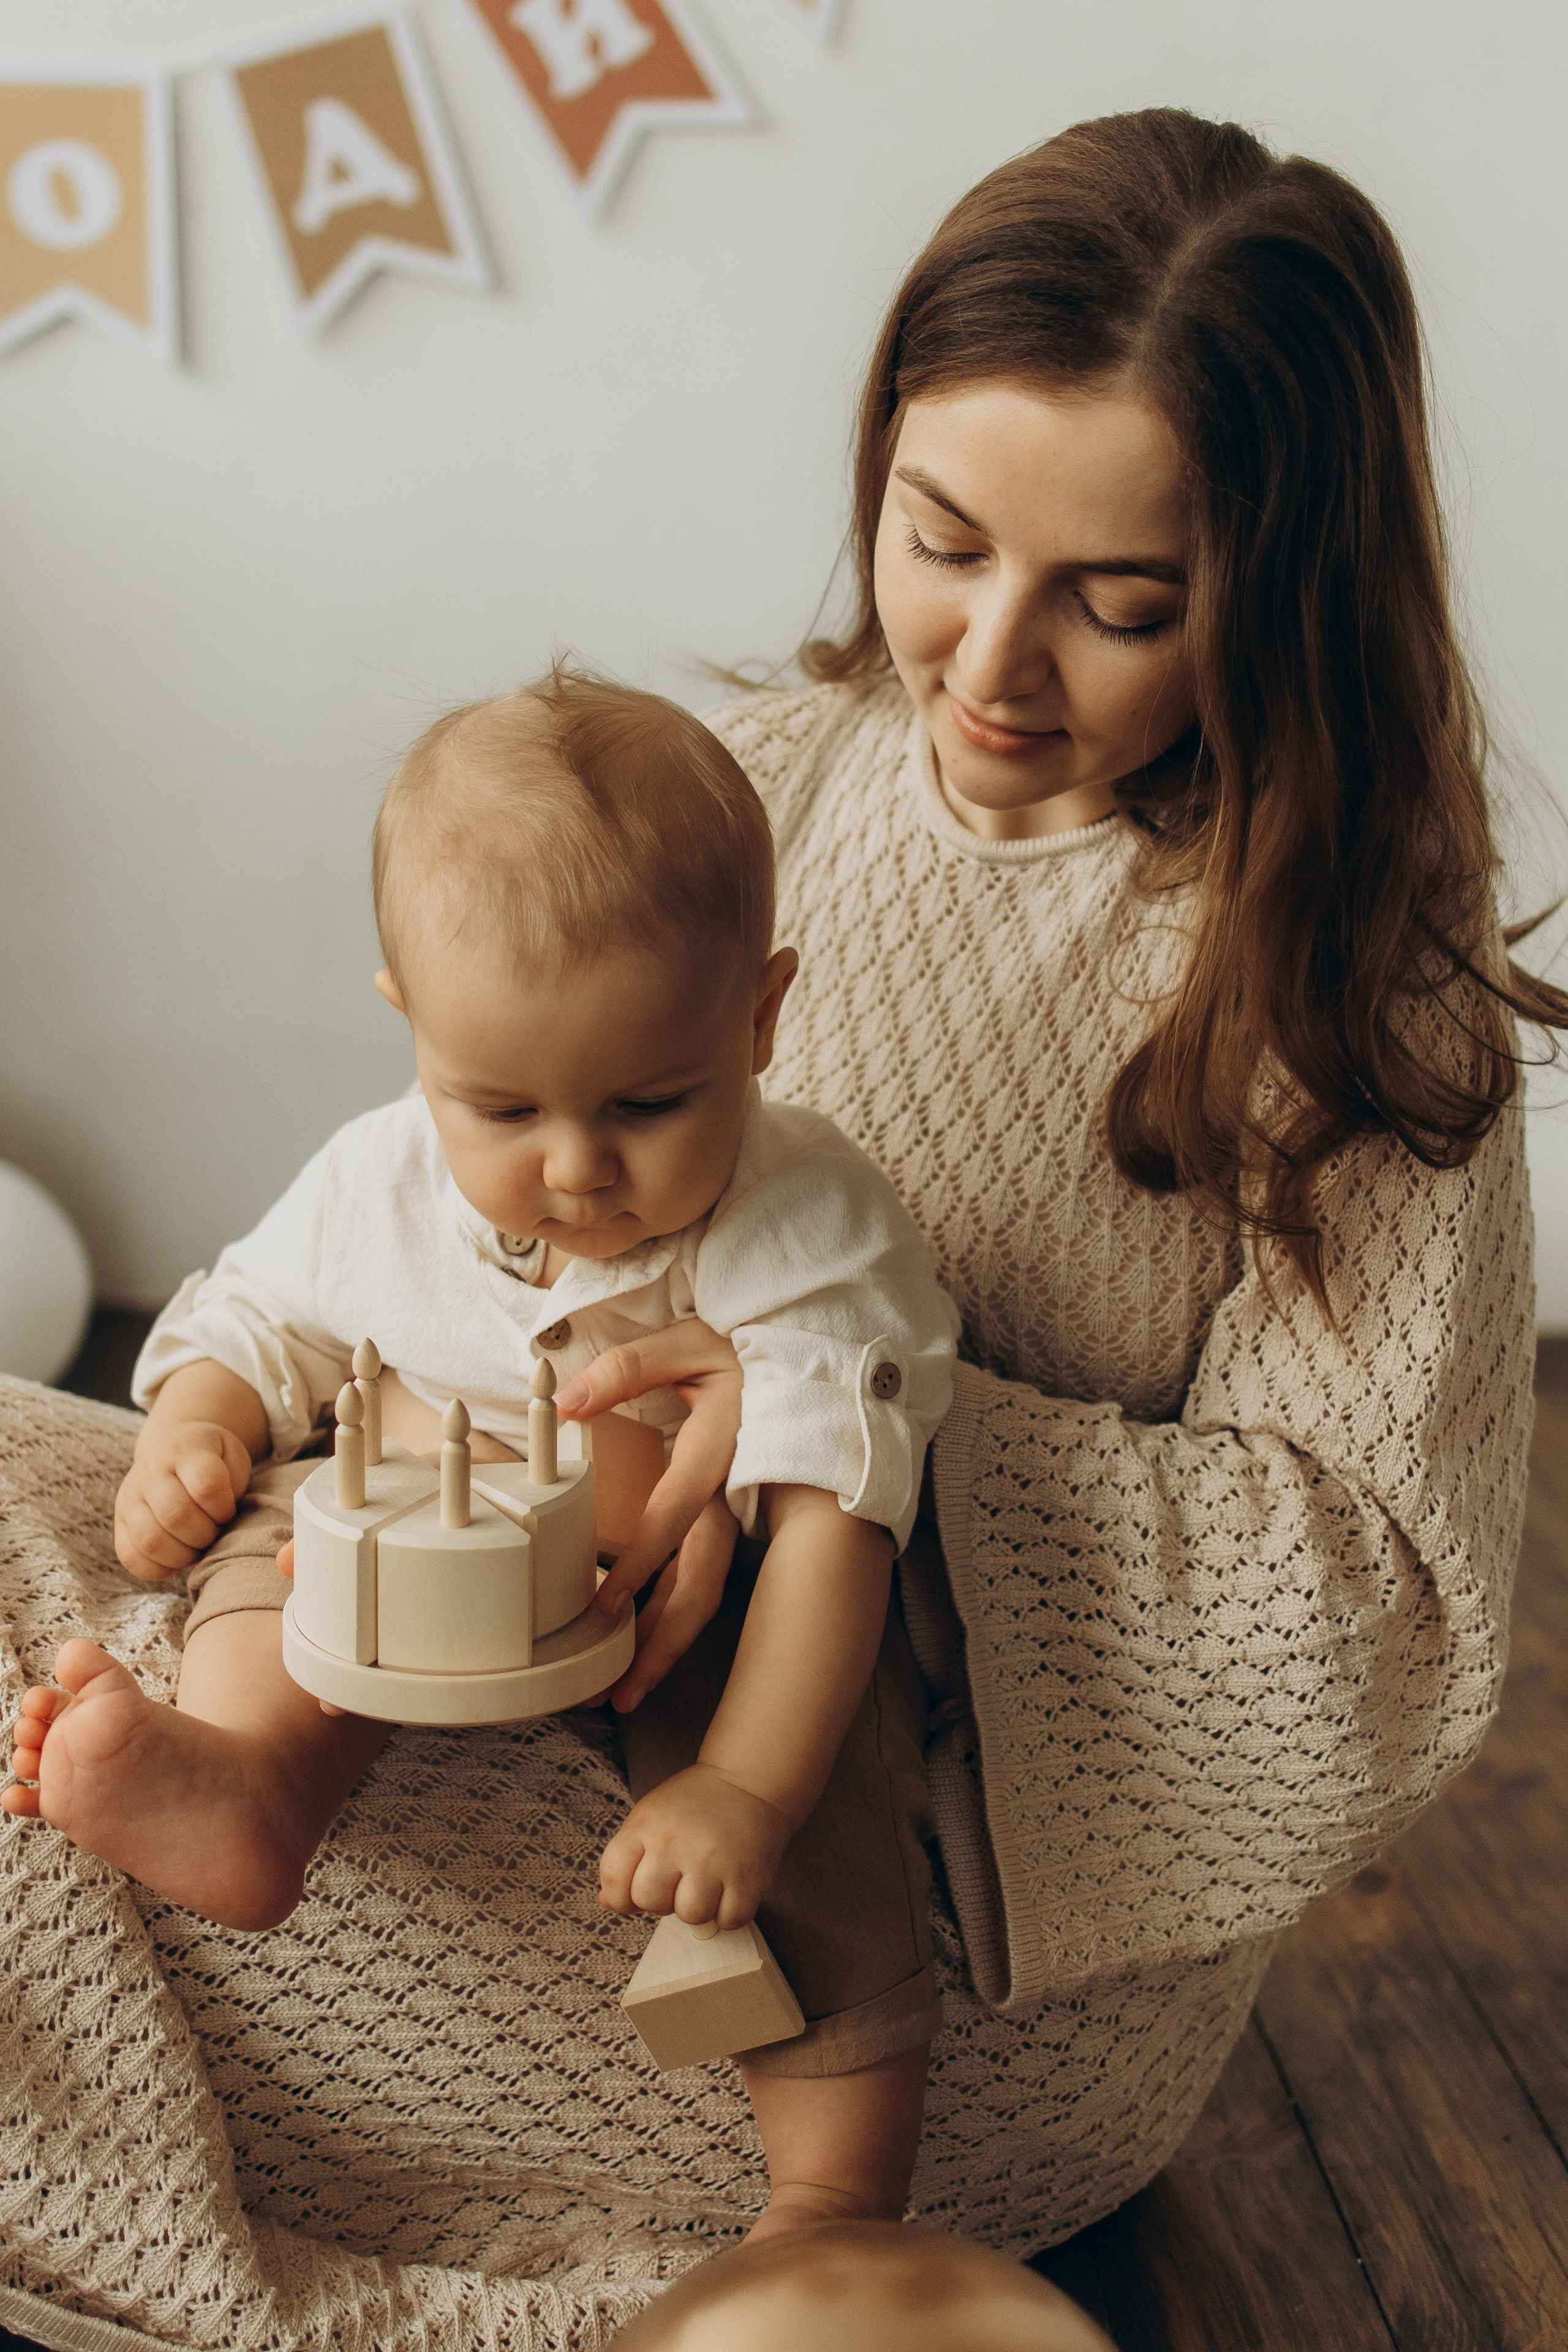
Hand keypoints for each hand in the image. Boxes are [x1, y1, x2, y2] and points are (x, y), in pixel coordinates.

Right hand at [114, 1420, 251, 1580]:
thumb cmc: (211, 1460)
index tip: (228, 1511)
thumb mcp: (232, 1457)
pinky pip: (129, 1557)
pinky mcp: (119, 1523)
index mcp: (184, 1453)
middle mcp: (150, 1473)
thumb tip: (221, 1521)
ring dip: (182, 1555)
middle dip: (204, 1535)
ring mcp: (129, 1499)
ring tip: (195, 1547)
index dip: (224, 1509)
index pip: (206, 1485)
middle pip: (176, 1516)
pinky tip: (174, 1559)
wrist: (171, 1448)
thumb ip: (234, 1484)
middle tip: (213, 1533)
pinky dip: (157, 1568)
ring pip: (150, 1540)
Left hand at [558, 1320, 743, 1709]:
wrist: (804, 1358)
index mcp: (718, 1451)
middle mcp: (730, 1496)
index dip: (643, 1561)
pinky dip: (675, 1620)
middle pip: (701, 1583)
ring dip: (667, 1646)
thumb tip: (566, 1402)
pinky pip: (703, 1579)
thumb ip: (628, 1369)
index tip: (608, 1604)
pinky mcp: (730, 1522)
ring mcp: (734, 1515)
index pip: (675, 1513)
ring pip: (704, 1593)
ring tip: (626, 1693)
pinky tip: (646, 1649)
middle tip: (619, 1692)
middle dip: (662, 1642)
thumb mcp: (687, 1343)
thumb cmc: (739, 1350)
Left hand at [599, 1761, 791, 1932]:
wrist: (746, 1780)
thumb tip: (608, 1902)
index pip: (613, 1878)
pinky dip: (729, 1913)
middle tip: (680, 1880)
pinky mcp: (748, 1875)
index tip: (638, 1889)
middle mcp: (675, 1842)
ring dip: (698, 1909)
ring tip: (706, 1884)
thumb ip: (625, 1859)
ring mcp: (713, 1859)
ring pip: (691, 1915)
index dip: (621, 1896)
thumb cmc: (694, 1803)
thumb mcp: (649, 1816)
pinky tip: (729, 1889)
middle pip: (650, 1901)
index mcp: (646, 1825)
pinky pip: (730, 1920)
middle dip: (662, 1900)